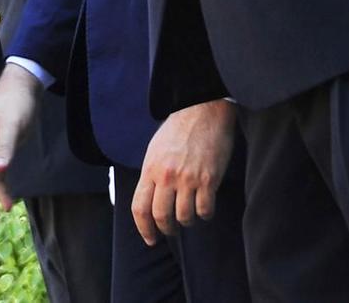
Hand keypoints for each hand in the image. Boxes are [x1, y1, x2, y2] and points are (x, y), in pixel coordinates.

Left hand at [132, 99, 236, 245]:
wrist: (203, 110)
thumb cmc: (179, 130)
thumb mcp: (156, 150)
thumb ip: (152, 175)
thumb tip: (150, 200)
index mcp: (151, 169)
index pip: (140, 208)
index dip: (143, 228)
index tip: (150, 238)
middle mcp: (167, 176)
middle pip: (161, 216)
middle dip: (166, 229)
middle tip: (171, 230)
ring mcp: (188, 178)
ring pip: (184, 217)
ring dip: (187, 221)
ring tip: (190, 216)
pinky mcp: (209, 179)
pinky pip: (205, 209)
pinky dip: (205, 214)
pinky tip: (205, 208)